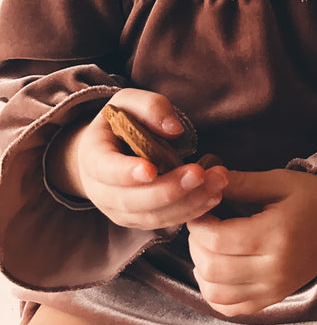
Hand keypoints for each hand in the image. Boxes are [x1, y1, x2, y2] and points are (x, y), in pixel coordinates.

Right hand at [49, 89, 227, 230]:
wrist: (107, 153)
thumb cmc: (118, 124)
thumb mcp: (128, 102)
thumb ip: (149, 107)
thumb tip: (174, 129)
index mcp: (93, 158)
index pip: (105, 169)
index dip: (126, 172)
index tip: (151, 169)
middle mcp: (101, 192)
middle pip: (131, 200)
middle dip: (168, 189)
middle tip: (199, 173)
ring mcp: (120, 211)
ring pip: (152, 215)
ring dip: (187, 202)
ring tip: (217, 184)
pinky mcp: (140, 220)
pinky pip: (164, 222)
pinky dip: (190, 211)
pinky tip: (213, 196)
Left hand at [187, 169, 316, 315]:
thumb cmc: (313, 196)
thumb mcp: (279, 181)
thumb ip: (241, 183)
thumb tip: (206, 178)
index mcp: (276, 235)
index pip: (218, 239)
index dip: (198, 223)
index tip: (199, 208)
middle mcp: (274, 269)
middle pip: (213, 266)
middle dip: (196, 243)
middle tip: (203, 223)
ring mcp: (274, 289)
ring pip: (215, 293)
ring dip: (201, 268)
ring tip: (208, 245)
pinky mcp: (273, 299)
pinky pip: (230, 308)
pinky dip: (214, 292)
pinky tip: (217, 268)